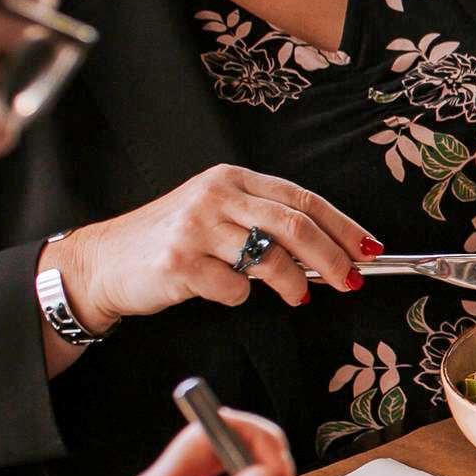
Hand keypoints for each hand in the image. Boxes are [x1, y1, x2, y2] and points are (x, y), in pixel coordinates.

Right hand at [59, 166, 377, 331]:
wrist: (105, 262)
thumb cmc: (172, 241)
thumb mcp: (219, 216)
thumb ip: (267, 224)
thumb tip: (331, 252)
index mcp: (233, 179)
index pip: (303, 199)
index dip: (343, 226)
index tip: (369, 249)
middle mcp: (216, 195)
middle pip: (295, 225)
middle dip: (333, 258)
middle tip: (351, 281)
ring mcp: (196, 227)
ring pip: (271, 258)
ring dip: (295, 283)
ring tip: (298, 295)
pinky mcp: (178, 261)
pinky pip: (233, 288)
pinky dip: (240, 297)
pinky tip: (227, 292)